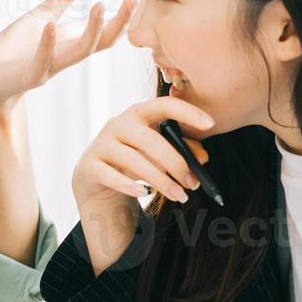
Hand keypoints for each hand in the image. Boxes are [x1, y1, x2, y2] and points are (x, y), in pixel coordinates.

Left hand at [0, 0, 134, 115]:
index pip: (106, 33)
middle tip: (131, 2)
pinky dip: (48, 44)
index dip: (122, 18)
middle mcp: (65, 56)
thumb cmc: (17, 50)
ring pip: (79, 53)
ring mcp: (49, 67)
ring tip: (99, 6)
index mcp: (71, 42)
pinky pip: (42, 62)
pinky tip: (51, 25)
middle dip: (118, 24)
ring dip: (92, 31)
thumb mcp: (42, 16)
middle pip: (101, 43)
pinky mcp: (29, 75)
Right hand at [72, 94, 214, 211]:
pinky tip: (144, 193)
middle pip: (151, 140)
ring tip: (179, 196)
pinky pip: (111, 176)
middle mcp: (119, 124)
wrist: (95, 174)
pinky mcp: (91, 165)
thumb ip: (182, 150)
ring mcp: (102, 144)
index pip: (165, 105)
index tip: (210, 124)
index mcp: (139, 113)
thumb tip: (202, 158)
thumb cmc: (134, 157)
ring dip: (160, 181)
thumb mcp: (158, 152)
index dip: (188, 112)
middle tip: (193, 183)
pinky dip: (129, 185)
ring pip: (134, 161)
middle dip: (176, 163)